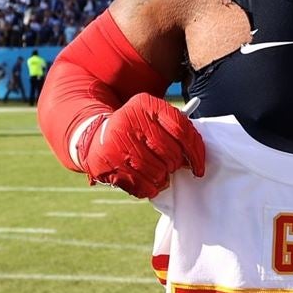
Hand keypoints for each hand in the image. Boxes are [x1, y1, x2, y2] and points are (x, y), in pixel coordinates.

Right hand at [78, 93, 205, 198]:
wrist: (94, 136)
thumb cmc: (137, 130)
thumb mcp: (153, 118)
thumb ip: (175, 131)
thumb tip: (195, 159)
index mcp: (146, 105)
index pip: (182, 131)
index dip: (195, 153)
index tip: (199, 167)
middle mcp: (130, 120)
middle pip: (171, 154)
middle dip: (175, 164)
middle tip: (171, 165)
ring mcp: (117, 143)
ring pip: (158, 172)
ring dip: (162, 177)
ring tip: (157, 171)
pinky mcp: (109, 163)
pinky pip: (142, 185)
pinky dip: (149, 187)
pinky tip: (145, 180)